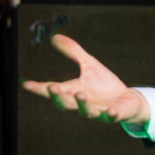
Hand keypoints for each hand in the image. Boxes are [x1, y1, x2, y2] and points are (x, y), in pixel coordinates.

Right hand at [22, 34, 149, 126]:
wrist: (128, 100)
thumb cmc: (105, 84)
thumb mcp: (89, 64)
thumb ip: (73, 52)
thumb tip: (55, 36)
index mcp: (73, 92)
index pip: (53, 90)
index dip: (39, 89)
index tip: (27, 85)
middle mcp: (82, 104)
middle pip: (66, 103)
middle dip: (58, 97)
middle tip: (51, 87)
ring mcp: (98, 111)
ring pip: (86, 112)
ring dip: (82, 104)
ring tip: (80, 94)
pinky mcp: (114, 114)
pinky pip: (111, 117)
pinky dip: (111, 115)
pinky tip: (111, 111)